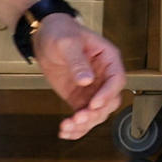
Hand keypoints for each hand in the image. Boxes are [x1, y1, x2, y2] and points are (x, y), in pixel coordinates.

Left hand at [35, 17, 132, 139]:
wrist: (44, 36)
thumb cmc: (61, 31)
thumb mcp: (68, 42)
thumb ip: (78, 61)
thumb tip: (86, 79)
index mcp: (108, 59)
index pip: (116, 79)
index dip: (107, 94)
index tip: (94, 103)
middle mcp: (103, 76)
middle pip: (109, 101)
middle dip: (95, 113)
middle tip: (79, 118)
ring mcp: (92, 89)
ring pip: (96, 113)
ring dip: (84, 124)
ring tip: (68, 126)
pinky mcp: (79, 98)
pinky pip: (82, 116)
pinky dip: (76, 127)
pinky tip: (65, 131)